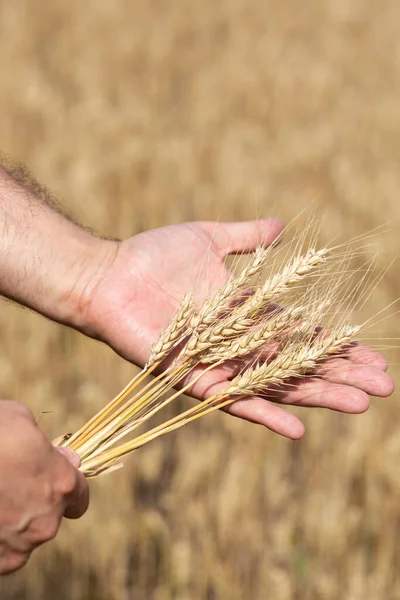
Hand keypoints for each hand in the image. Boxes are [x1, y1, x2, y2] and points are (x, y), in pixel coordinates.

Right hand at [0, 401, 88, 574]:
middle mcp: (47, 520)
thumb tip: (60, 456)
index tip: (50, 481)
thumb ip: (45, 444)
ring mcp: (19, 546)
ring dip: (13, 524)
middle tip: (10, 487)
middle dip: (35, 504)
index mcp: (62, 484)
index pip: (80, 497)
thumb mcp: (20, 420)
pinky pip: (2, 554)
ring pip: (23, 538)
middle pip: (49, 518)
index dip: (65, 488)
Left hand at [77, 220, 393, 438]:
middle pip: (298, 366)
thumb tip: (280, 225)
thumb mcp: (207, 238)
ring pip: (275, 387)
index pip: (301, 336)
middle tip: (383, 388)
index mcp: (246, 315)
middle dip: (339, 375)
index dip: (336, 347)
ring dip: (316, 396)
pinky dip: (264, 414)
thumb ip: (245, 237)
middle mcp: (237, 344)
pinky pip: (233, 402)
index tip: (372, 355)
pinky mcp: (193, 379)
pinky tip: (298, 427)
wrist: (108, 275)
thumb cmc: (153, 255)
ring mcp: (217, 364)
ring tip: (358, 404)